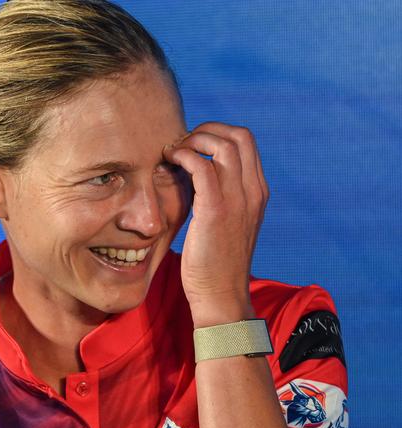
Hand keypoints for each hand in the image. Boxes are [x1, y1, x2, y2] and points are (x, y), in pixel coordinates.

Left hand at [163, 122, 268, 327]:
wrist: (221, 296)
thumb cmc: (216, 263)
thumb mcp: (227, 223)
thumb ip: (222, 196)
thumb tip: (197, 174)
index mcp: (257, 192)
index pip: (245, 142)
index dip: (216, 134)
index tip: (192, 145)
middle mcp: (253, 191)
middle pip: (239, 135)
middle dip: (206, 130)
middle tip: (182, 144)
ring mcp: (238, 199)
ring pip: (222, 145)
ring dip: (193, 140)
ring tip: (173, 153)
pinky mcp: (216, 210)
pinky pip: (202, 166)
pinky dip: (184, 156)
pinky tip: (170, 163)